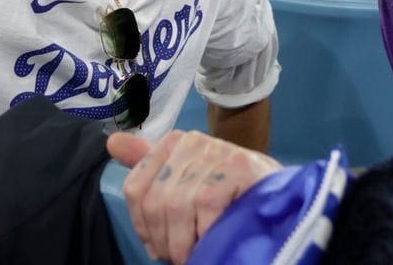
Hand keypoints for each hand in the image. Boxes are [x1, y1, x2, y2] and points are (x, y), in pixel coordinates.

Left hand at [107, 130, 281, 264]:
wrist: (280, 199)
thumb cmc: (229, 195)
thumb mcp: (186, 180)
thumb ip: (149, 165)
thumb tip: (112, 142)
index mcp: (173, 143)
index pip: (135, 189)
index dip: (145, 227)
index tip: (160, 246)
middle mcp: (191, 140)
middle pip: (155, 201)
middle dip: (166, 240)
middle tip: (182, 257)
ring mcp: (214, 150)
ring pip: (176, 207)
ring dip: (186, 243)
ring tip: (198, 254)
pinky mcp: (236, 165)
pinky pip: (203, 207)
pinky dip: (207, 233)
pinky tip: (216, 240)